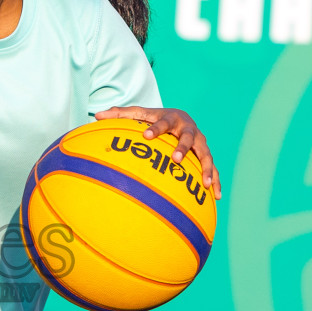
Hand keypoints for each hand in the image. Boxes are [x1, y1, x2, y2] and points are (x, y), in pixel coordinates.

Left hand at [95, 105, 220, 197]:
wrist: (182, 116)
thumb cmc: (156, 118)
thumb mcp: (140, 114)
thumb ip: (120, 114)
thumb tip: (96, 116)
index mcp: (170, 118)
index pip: (162, 122)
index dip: (155, 129)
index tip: (147, 136)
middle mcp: (187, 129)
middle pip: (187, 138)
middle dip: (183, 148)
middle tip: (176, 160)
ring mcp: (199, 142)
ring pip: (205, 155)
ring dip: (206, 169)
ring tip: (204, 184)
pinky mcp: (205, 154)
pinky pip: (213, 168)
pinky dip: (215, 181)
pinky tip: (216, 196)